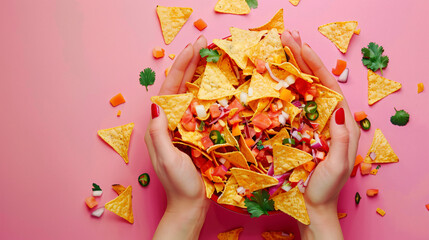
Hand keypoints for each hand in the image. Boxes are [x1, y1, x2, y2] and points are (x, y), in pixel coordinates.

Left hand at [145, 36, 209, 239]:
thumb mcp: (166, 159)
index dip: (181, 67)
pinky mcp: (199, 133)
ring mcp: (186, 127)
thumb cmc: (179, 185)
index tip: (193, 48)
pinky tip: (218, 84)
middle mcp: (172, 122)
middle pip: (180, 86)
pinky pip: (203, 108)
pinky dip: (210, 93)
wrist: (191, 205)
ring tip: (210, 56)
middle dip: (190, 63)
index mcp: (162, 125)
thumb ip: (160, 133)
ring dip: (200, 74)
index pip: (170, 89)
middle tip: (203, 43)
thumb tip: (156, 105)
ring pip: (192, 94)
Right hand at [281, 30, 360, 239]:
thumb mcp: (338, 165)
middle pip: (314, 80)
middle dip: (301, 57)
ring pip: (301, 87)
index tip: (301, 47)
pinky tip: (273, 75)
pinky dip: (281, 87)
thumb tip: (339, 111)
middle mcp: (326, 116)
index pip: (328, 85)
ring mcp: (310, 120)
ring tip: (280, 47)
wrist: (312, 205)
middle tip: (286, 37)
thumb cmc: (326, 188)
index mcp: (341, 121)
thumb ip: (342, 139)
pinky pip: (290, 103)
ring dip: (291, 66)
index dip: (315, 65)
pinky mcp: (296, 127)